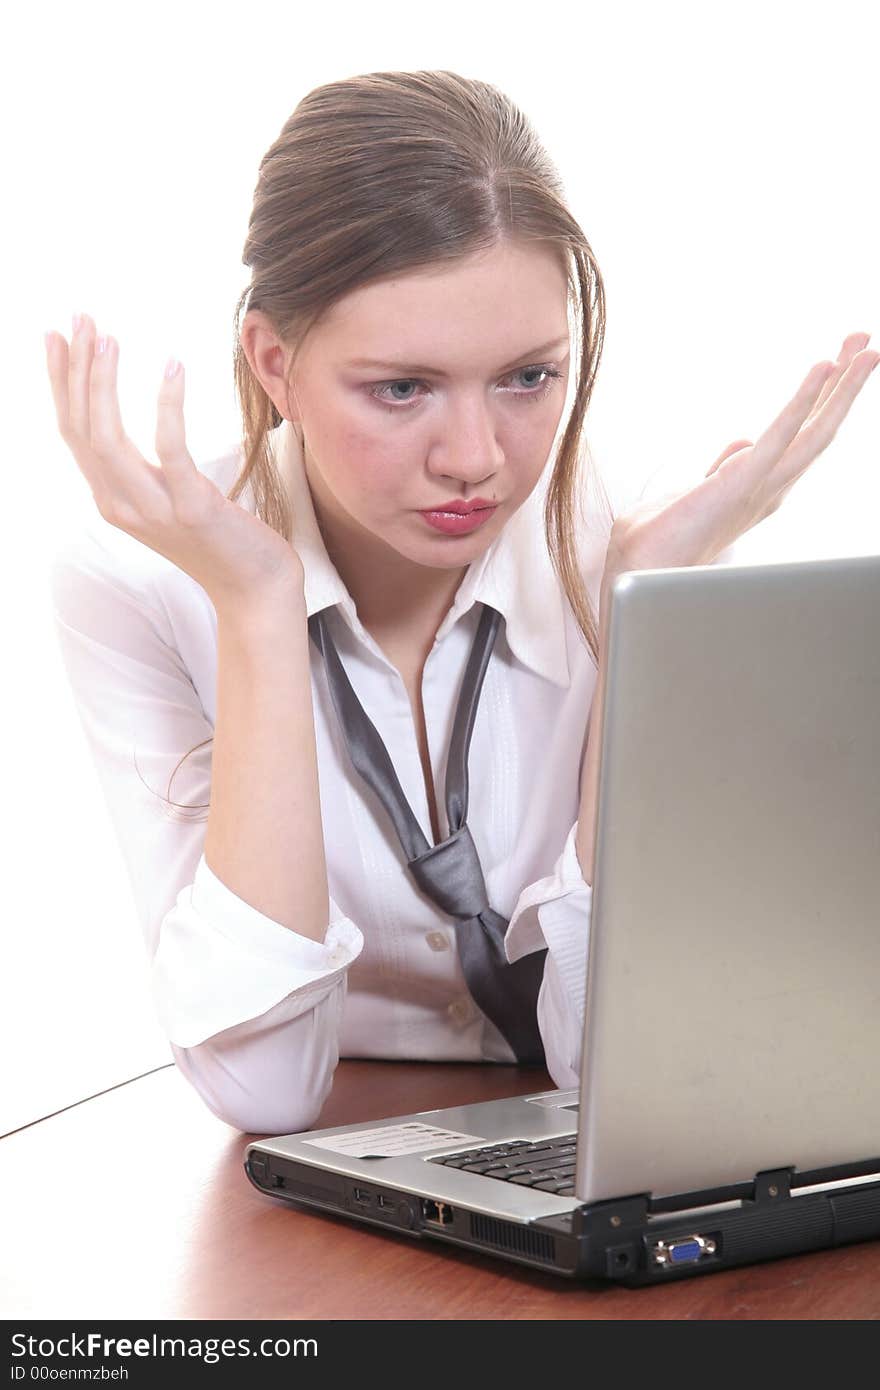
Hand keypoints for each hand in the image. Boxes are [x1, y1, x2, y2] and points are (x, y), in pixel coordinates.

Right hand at [45, 312, 303, 608]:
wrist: (256, 591)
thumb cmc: (220, 540)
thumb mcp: (169, 502)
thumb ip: (145, 474)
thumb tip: (137, 432)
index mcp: (112, 501)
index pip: (73, 433)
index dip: (61, 383)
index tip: (59, 337)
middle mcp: (122, 507)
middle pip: (82, 428)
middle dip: (76, 370)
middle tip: (81, 320)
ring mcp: (155, 511)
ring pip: (109, 437)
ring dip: (104, 382)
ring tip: (109, 337)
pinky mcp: (194, 509)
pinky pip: (170, 449)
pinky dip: (167, 405)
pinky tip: (174, 368)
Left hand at [603, 332, 879, 587]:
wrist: (634, 575)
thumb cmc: (656, 544)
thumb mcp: (695, 494)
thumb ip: (723, 469)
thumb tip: (742, 444)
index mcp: (758, 490)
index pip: (800, 438)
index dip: (822, 400)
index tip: (837, 361)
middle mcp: (768, 491)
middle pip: (818, 430)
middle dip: (845, 386)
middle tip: (867, 342)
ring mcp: (758, 489)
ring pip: (814, 432)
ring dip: (843, 389)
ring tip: (865, 347)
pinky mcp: (739, 485)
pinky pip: (780, 436)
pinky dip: (804, 400)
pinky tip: (823, 367)